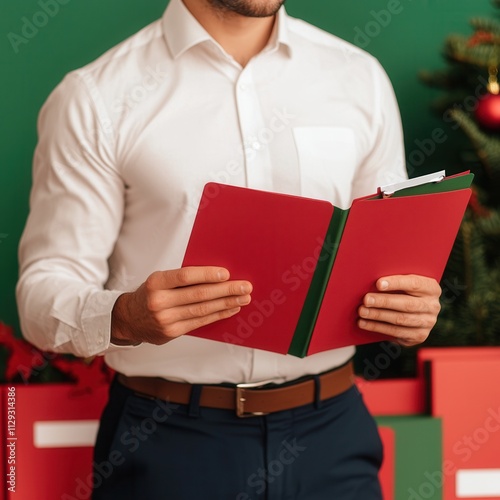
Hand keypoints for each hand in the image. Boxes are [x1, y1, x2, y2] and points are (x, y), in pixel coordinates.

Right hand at [110, 266, 251, 345]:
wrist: (129, 318)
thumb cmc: (151, 293)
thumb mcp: (160, 280)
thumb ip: (183, 278)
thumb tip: (217, 275)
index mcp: (156, 282)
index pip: (185, 276)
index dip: (207, 275)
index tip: (226, 273)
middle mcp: (160, 301)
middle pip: (199, 295)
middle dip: (226, 290)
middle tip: (245, 287)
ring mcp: (166, 319)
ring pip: (202, 310)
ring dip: (227, 304)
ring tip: (244, 298)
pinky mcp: (172, 332)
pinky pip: (200, 322)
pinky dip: (218, 314)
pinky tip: (231, 309)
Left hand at [357, 274, 440, 346]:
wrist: (413, 312)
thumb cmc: (402, 291)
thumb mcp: (403, 283)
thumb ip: (393, 281)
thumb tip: (369, 278)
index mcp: (431, 288)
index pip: (414, 284)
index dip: (396, 283)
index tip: (378, 284)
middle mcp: (433, 306)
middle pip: (406, 304)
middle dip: (384, 302)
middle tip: (366, 300)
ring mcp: (428, 322)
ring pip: (400, 319)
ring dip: (378, 316)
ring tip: (362, 312)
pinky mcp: (419, 336)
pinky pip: (396, 332)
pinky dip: (377, 327)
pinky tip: (364, 323)